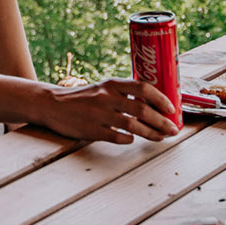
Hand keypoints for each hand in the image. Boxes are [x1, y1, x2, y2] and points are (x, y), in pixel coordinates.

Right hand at [41, 78, 180, 142]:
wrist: (52, 104)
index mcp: (111, 84)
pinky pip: (117, 137)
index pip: (143, 87)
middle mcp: (107, 97)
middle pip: (142, 108)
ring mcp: (99, 114)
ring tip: (161, 138)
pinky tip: (132, 140)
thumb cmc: (82, 98)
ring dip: (151, 133)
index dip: (161, 98)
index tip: (172, 109)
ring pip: (133, 125)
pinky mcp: (91, 130)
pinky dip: (129, 140)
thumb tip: (153, 104)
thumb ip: (123, 93)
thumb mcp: (102, 88)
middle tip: (173, 129)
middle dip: (162, 121)